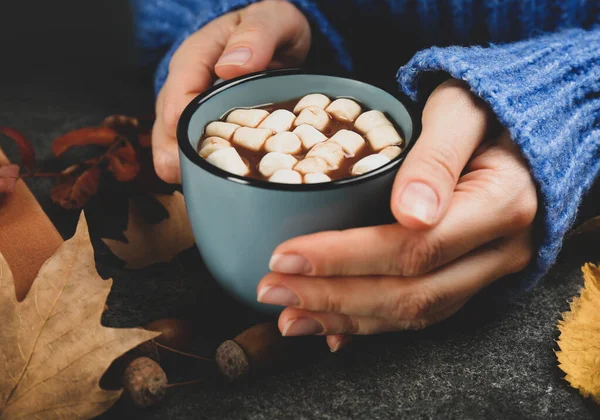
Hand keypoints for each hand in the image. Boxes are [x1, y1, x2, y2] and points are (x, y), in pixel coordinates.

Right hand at [152, 0, 310, 182]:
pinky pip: (193, 146)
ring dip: (184, 166)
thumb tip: (231, 67)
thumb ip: (255, 36)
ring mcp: (191, 106)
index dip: (183, 125)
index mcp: (195, 58)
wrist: (273, 35)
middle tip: (188, 179)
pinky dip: (202, 165)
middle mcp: (185, 85)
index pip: (179, 96)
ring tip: (199, 188)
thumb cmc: (270, 26)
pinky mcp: (203, 123)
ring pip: (173, 141)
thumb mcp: (271, 20)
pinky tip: (215, 183)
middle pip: (167, 125)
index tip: (196, 149)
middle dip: (174, 154)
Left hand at [256, 79, 537, 351]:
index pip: (414, 247)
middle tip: (272, 290)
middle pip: (410, 293)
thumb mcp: (459, 109)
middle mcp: (498, 251)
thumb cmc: (483, 108)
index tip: (287, 255)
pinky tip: (332, 330)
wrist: (516, 130)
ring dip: (346, 319)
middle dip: (333, 296)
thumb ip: (436, 156)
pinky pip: (421, 312)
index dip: (346, 258)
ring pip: (414, 312)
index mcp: (501, 204)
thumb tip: (412, 214)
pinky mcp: (469, 277)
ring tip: (289, 317)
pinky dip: (372, 324)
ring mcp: (486, 271)